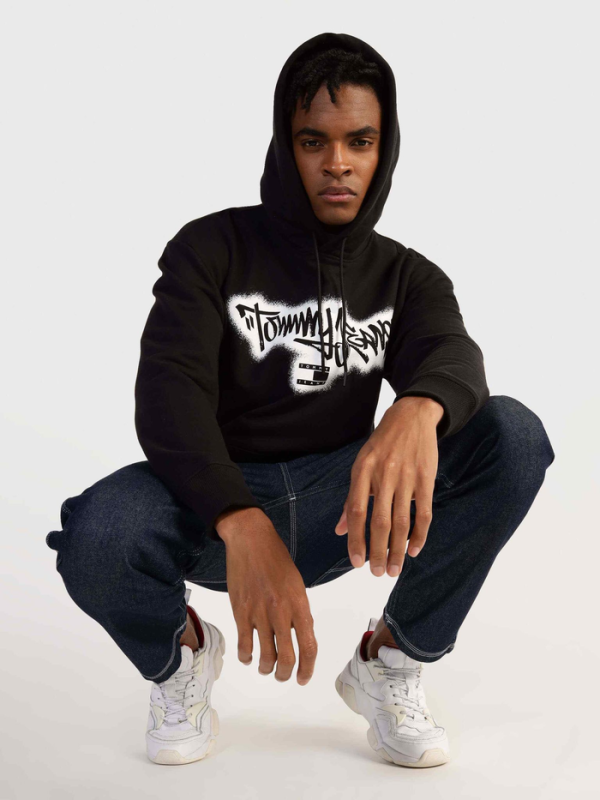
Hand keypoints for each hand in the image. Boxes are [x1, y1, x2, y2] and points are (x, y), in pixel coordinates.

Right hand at [216, 507, 317, 684]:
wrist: (251, 540)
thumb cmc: (276, 559)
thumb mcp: (296, 584)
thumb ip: (298, 610)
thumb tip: (298, 634)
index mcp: (300, 604)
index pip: (309, 646)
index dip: (307, 668)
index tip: (303, 678)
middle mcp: (281, 612)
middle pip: (287, 657)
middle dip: (285, 673)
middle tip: (282, 676)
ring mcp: (259, 613)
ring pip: (265, 656)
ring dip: (267, 669)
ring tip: (266, 669)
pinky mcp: (240, 611)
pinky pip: (244, 644)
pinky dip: (247, 657)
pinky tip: (248, 657)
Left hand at [334, 397, 442, 576]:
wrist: (411, 416)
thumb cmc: (382, 444)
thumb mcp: (361, 464)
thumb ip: (352, 498)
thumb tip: (341, 530)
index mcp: (363, 471)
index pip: (357, 511)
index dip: (356, 539)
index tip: (356, 562)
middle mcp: (384, 475)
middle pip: (380, 521)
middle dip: (378, 551)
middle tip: (377, 573)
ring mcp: (406, 477)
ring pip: (402, 521)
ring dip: (398, 548)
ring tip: (394, 569)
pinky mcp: (426, 478)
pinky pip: (424, 512)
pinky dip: (420, 534)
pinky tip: (414, 550)